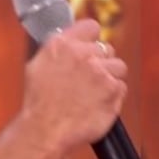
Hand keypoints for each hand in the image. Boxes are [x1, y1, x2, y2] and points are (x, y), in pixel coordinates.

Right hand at [19, 19, 127, 153]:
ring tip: (94, 94)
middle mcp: (83, 54)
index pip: (91, 27)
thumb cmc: (39, 103)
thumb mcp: (37, 66)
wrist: (45, 131)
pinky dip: (113, 96)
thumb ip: (58, 49)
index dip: (92, 38)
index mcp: (62, 44)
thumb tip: (70, 41)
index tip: (91, 48)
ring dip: (110, 78)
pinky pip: (121, 87)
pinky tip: (97, 105)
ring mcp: (100, 72)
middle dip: (101, 62)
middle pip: (107, 48)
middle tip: (88, 80)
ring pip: (118, 67)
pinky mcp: (113, 90)